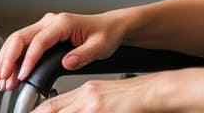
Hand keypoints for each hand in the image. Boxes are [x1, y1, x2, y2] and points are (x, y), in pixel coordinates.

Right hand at [0, 11, 130, 92]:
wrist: (109, 26)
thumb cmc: (105, 34)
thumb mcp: (100, 46)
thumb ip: (83, 54)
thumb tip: (67, 63)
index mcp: (63, 23)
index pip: (39, 41)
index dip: (28, 60)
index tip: (22, 77)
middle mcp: (50, 22)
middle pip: (20, 38)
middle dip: (8, 60)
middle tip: (2, 80)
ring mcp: (44, 26)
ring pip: (17, 40)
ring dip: (6, 60)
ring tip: (1, 80)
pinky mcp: (42, 34)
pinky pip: (22, 44)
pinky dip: (11, 58)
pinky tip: (6, 72)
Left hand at [31, 75, 164, 112]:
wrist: (152, 92)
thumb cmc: (130, 97)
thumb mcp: (102, 96)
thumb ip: (84, 104)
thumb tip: (66, 110)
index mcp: (83, 93)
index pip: (51, 105)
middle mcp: (85, 99)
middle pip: (51, 110)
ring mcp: (92, 107)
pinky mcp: (101, 111)